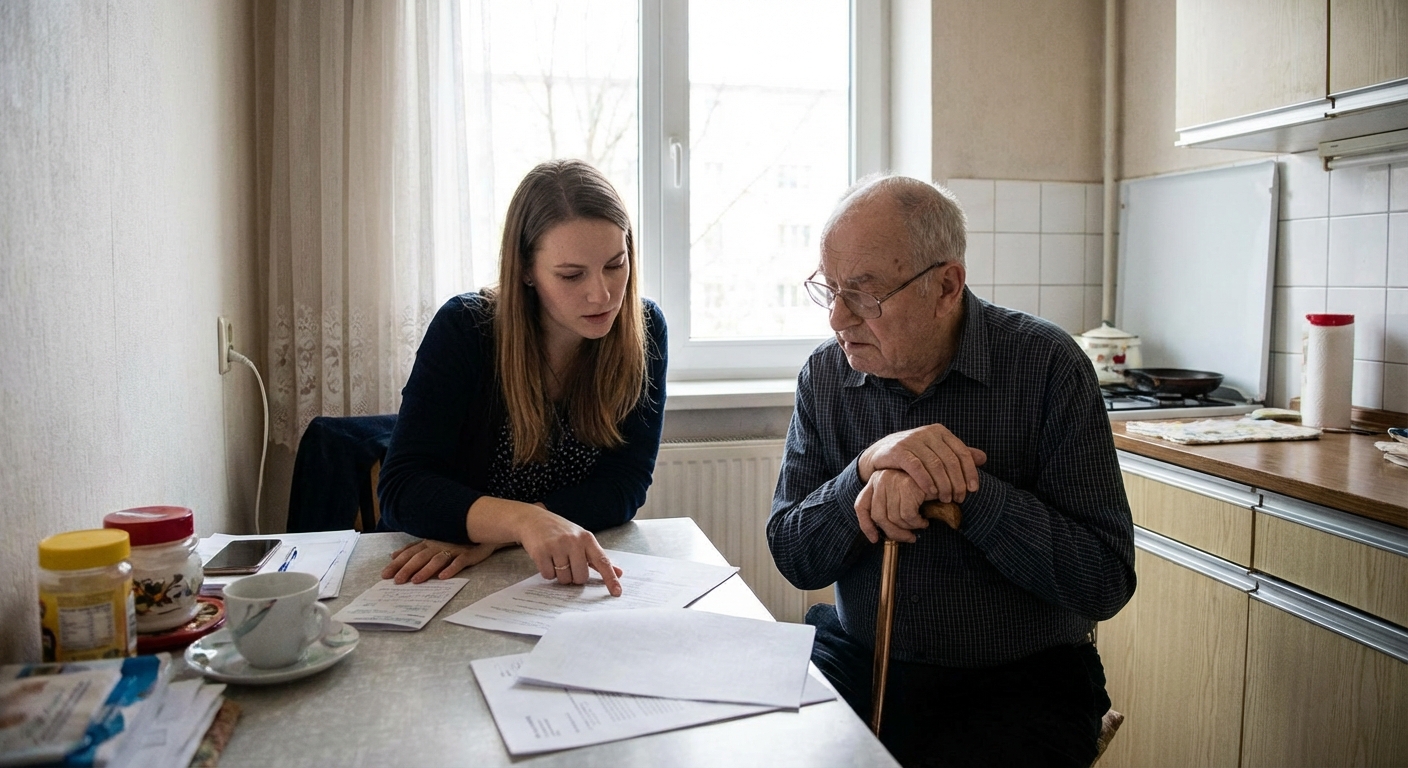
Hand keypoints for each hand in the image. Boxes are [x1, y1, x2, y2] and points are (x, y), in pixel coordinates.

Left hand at [382, 539, 499, 583]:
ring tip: (416, 581)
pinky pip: (458, 562)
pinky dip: (450, 569)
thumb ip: (414, 549)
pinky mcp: (467, 554)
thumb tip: (393, 555)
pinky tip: (443, 577)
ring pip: (437, 560)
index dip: (397, 563)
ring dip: (426, 570)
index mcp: (429, 542)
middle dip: (407, 568)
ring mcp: (453, 549)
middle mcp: (438, 545)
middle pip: (420, 557)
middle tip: (396, 581)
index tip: (385, 574)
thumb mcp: (432, 543)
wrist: (483, 532)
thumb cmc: (455, 540)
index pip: (409, 553)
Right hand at [516, 508, 624, 596]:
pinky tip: (546, 559)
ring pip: (564, 579)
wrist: (533, 519)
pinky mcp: (541, 551)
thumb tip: (619, 573)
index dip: (610, 578)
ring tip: (555, 559)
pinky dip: (547, 572)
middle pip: (581, 577)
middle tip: (568, 564)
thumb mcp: (581, 540)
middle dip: (574, 577)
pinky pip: (548, 576)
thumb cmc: (561, 532)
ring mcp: (557, 546)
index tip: (617, 593)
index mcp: (587, 539)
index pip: (603, 562)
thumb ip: (598, 558)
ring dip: (560, 575)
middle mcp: (574, 541)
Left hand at [855, 469, 929, 543]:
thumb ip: (886, 509)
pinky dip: (917, 523)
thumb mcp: (899, 497)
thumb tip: (876, 536)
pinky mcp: (907, 485)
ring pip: (894, 518)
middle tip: (908, 538)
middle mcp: (880, 478)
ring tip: (919, 524)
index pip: (861, 506)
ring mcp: (892, 480)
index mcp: (874, 480)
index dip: (866, 526)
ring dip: (909, 528)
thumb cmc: (920, 491)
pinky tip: (924, 521)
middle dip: (894, 533)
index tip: (874, 539)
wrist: (941, 478)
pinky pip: (907, 516)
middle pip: (878, 516)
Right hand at [858, 424, 987, 503]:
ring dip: (943, 485)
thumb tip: (983, 458)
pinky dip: (926, 481)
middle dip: (957, 482)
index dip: (970, 472)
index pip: (962, 452)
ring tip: (946, 499)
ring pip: (935, 465)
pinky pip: (916, 467)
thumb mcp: (936, 451)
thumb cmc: (914, 454)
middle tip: (959, 499)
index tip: (973, 490)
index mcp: (940, 431)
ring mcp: (912, 440)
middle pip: (949, 460)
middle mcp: (927, 432)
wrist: (882, 452)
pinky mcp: (898, 450)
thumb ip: (957, 454)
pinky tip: (931, 493)